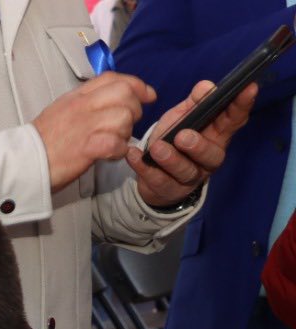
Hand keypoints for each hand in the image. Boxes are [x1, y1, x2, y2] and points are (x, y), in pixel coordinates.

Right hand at [33, 72, 155, 191]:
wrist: (19, 164)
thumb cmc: (39, 143)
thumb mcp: (59, 112)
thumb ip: (83, 103)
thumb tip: (106, 101)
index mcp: (75, 97)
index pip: (113, 79)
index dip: (136, 84)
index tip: (146, 95)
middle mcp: (82, 107)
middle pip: (125, 94)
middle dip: (134, 110)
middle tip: (127, 126)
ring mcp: (85, 126)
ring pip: (124, 118)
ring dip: (125, 133)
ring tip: (113, 144)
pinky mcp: (88, 148)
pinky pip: (117, 143)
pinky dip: (118, 151)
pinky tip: (109, 156)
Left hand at [130, 80, 256, 207]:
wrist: (152, 171)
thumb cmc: (173, 138)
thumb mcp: (182, 117)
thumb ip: (194, 103)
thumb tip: (206, 86)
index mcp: (217, 135)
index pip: (234, 120)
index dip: (242, 105)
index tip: (247, 88)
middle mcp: (208, 158)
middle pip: (212, 154)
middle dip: (198, 145)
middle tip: (182, 136)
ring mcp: (190, 177)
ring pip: (185, 171)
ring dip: (171, 159)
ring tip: (156, 148)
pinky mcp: (168, 189)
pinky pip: (157, 180)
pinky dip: (144, 168)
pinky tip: (133, 155)